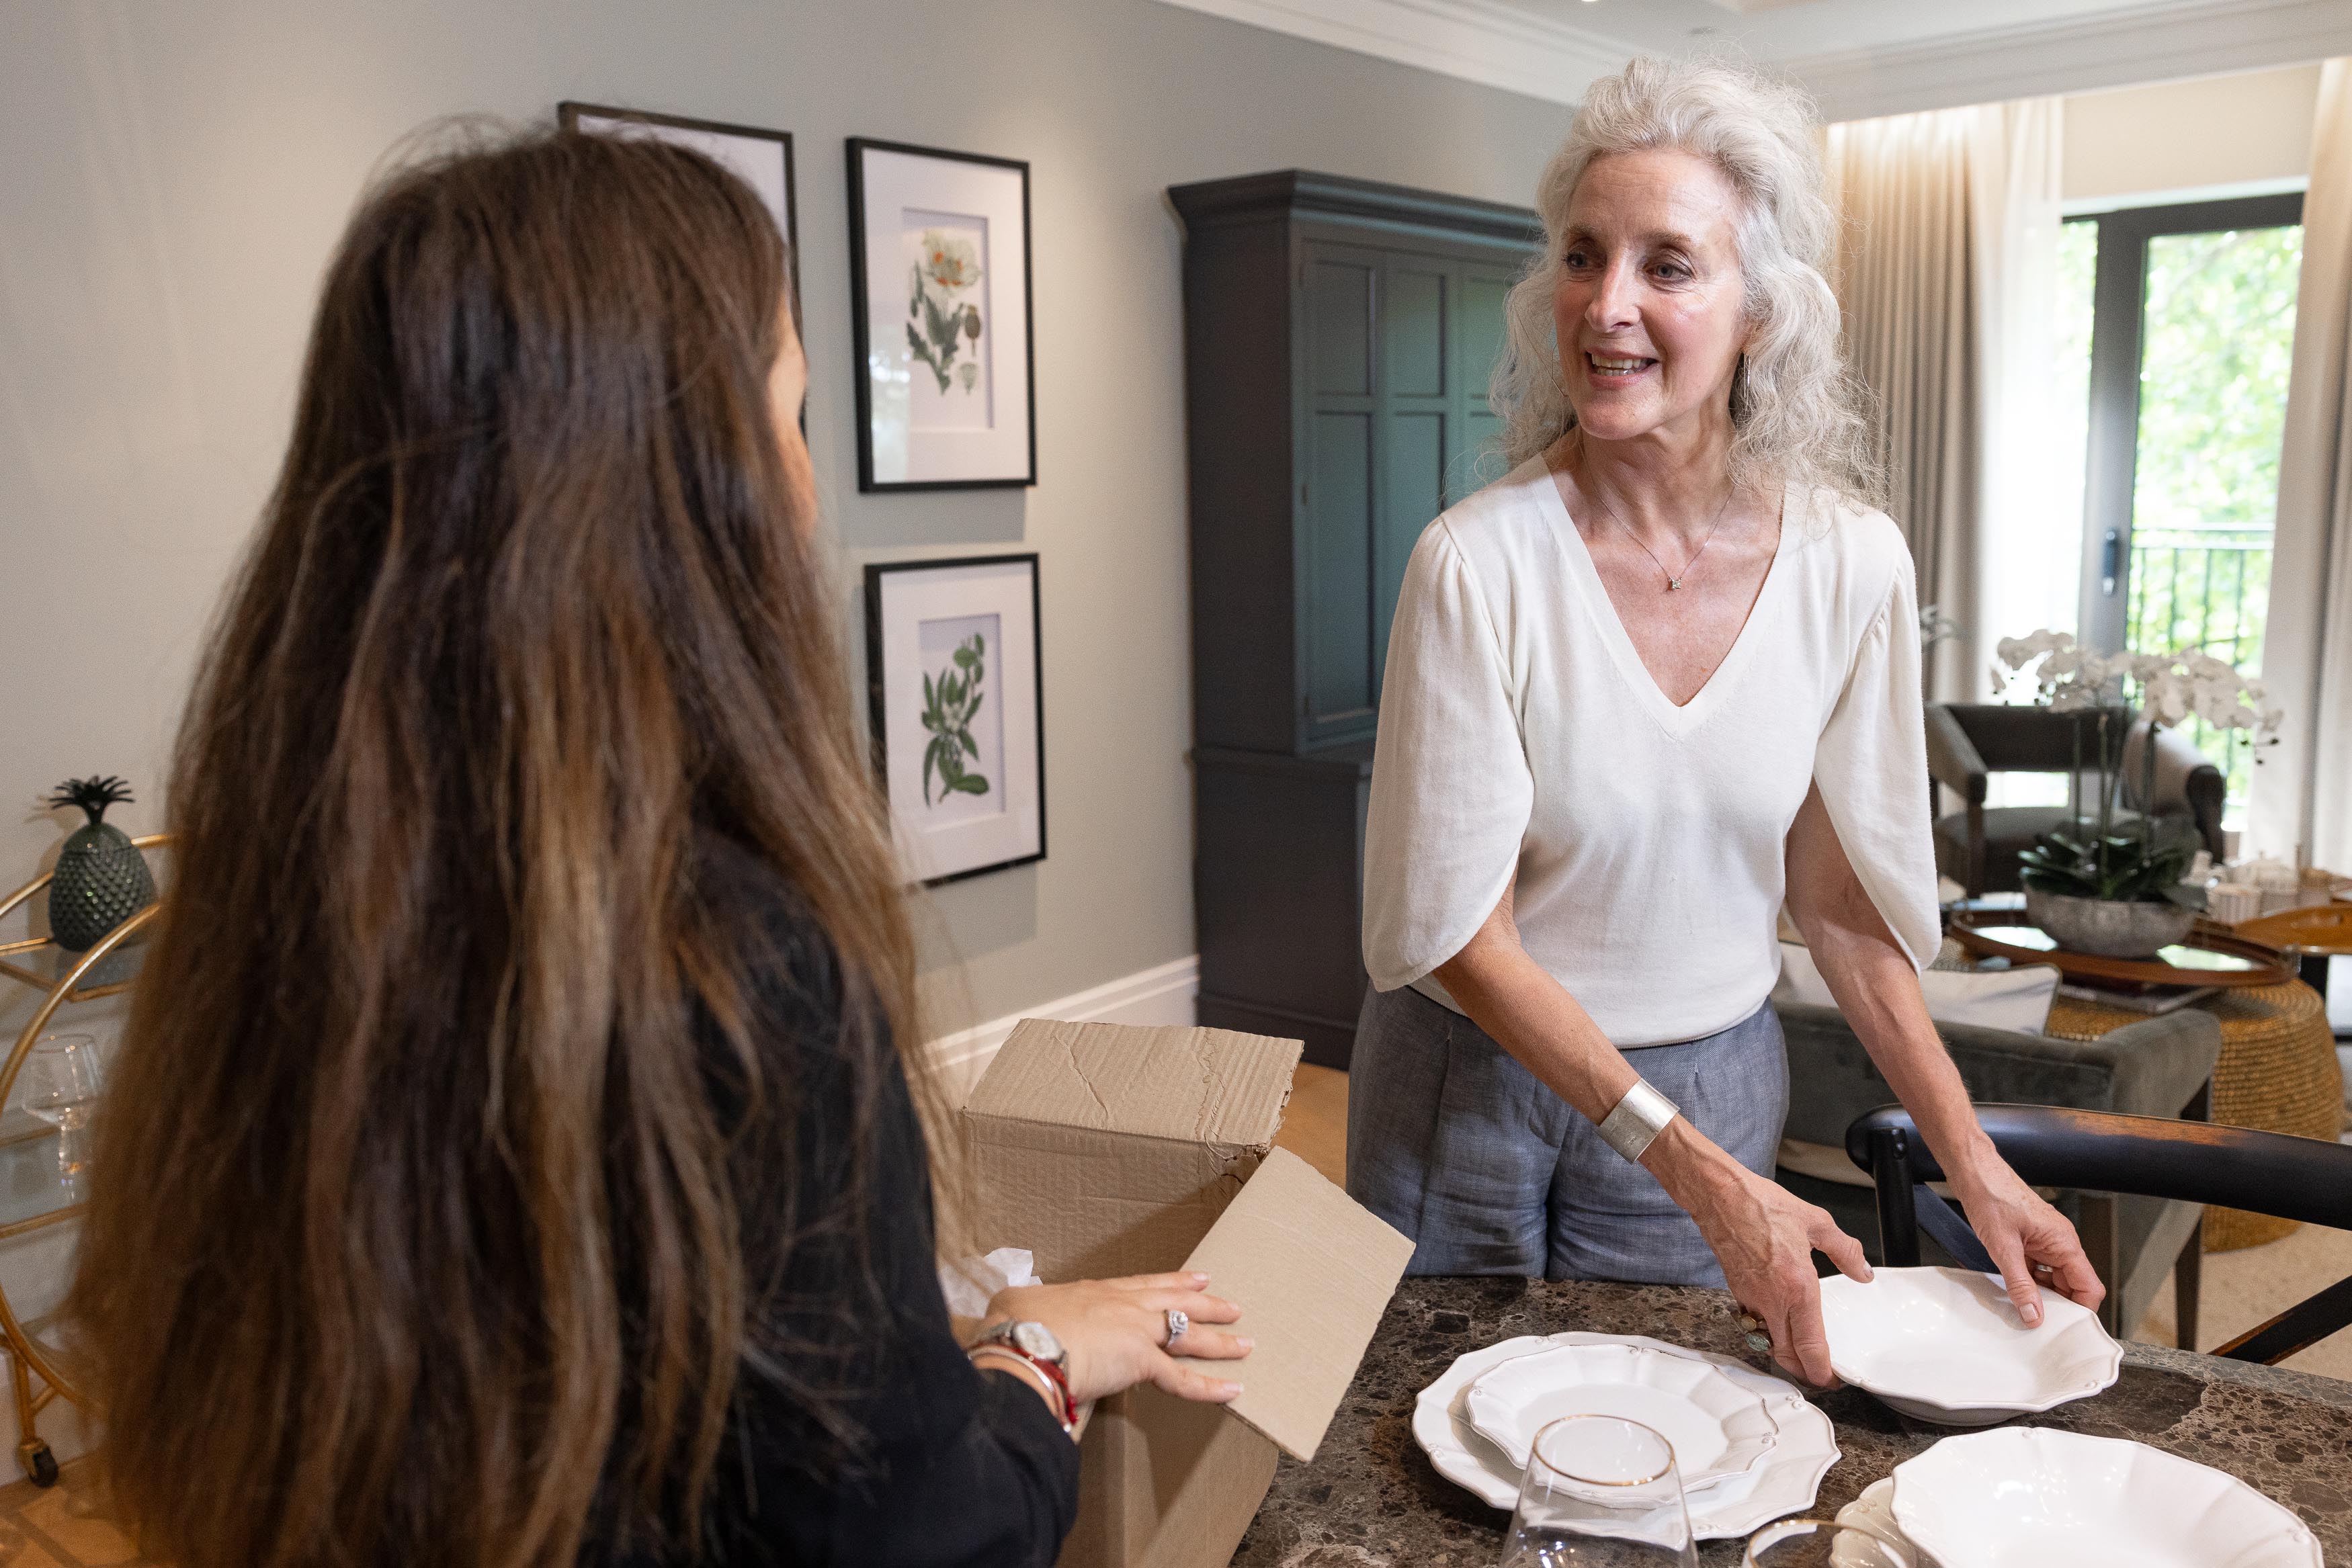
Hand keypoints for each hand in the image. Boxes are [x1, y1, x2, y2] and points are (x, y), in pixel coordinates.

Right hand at [983, 1271, 1248, 1405]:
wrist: (1023, 1343)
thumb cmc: (1012, 1327)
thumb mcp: (1014, 1306)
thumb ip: (1026, 1310)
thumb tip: (1010, 1319)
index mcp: (1094, 1292)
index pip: (1140, 1285)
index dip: (1169, 1282)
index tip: (1194, 1276)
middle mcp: (1122, 1305)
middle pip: (1174, 1300)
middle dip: (1205, 1301)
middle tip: (1230, 1301)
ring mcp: (1135, 1330)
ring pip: (1188, 1334)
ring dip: (1220, 1340)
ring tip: (1245, 1343)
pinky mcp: (1140, 1361)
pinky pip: (1182, 1379)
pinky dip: (1209, 1388)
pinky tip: (1232, 1390)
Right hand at [1684, 1161, 1870, 1385]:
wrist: (1720, 1197)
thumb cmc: (1760, 1206)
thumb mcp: (1816, 1223)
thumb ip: (1845, 1251)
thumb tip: (1862, 1271)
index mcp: (1797, 1287)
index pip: (1811, 1347)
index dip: (1822, 1372)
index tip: (1831, 1378)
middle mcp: (1773, 1300)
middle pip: (1787, 1356)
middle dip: (1804, 1372)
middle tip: (1820, 1375)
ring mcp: (1751, 1299)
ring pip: (1769, 1342)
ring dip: (1786, 1354)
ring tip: (1803, 1354)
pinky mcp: (1737, 1292)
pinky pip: (1756, 1323)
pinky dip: (1769, 1332)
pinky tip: (1780, 1322)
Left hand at [1946, 1147, 2104, 1326]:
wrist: (1974, 1172)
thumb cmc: (1991, 1196)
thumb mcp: (2004, 1247)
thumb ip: (2020, 1284)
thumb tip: (2034, 1315)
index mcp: (2064, 1243)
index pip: (2090, 1287)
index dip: (2081, 1311)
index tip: (2065, 1330)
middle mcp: (2060, 1243)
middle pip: (2073, 1286)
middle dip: (2060, 1306)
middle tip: (2038, 1324)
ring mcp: (2045, 1241)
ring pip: (2054, 1278)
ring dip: (2042, 1295)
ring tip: (2024, 1310)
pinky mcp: (2030, 1240)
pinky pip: (2037, 1268)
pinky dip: (2029, 1281)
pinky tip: (2014, 1290)